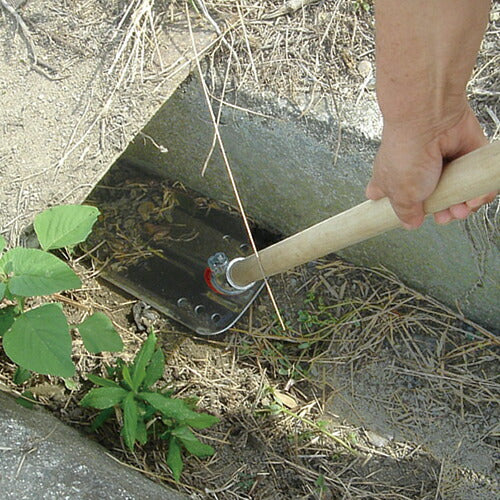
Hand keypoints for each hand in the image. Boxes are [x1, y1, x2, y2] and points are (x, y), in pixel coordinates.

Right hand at [366, 103, 495, 228]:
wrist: (430, 120)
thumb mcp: (401, 195)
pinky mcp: (466, 152)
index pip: (391, 195)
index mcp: (392, 178)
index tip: (412, 217)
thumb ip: (405, 212)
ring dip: (462, 205)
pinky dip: (479, 191)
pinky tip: (474, 198)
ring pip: (456, 190)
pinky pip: (477, 178)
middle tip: (444, 216)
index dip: (402, 208)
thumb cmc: (407, 151)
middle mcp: (416, 169)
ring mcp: (442, 161)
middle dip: (442, 212)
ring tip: (461, 209)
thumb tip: (411, 223)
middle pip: (430, 198)